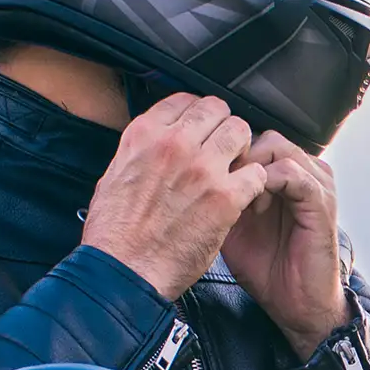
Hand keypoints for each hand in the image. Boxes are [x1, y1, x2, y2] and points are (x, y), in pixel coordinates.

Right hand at [82, 95, 267, 300]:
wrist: (125, 269)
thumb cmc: (115, 233)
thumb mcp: (113, 176)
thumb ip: (140, 154)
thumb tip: (154, 146)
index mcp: (143, 136)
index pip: (184, 100)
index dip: (198, 113)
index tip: (203, 128)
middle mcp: (174, 144)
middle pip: (216, 109)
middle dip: (223, 125)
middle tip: (225, 147)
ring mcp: (202, 169)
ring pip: (241, 132)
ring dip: (242, 148)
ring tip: (236, 168)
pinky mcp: (225, 198)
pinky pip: (256, 173)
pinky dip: (255, 182)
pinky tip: (245, 195)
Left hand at [222, 132, 349, 359]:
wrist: (295, 303)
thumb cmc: (267, 267)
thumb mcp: (228, 223)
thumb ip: (215, 193)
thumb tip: (181, 172)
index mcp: (284, 173)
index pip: (252, 136)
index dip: (225, 148)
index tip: (204, 172)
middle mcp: (303, 172)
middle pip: (264, 134)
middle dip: (236, 154)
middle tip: (217, 182)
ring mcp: (315, 184)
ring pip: (277, 146)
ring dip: (250, 168)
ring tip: (236, 196)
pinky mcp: (321, 202)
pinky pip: (292, 173)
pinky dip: (266, 183)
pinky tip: (253, 206)